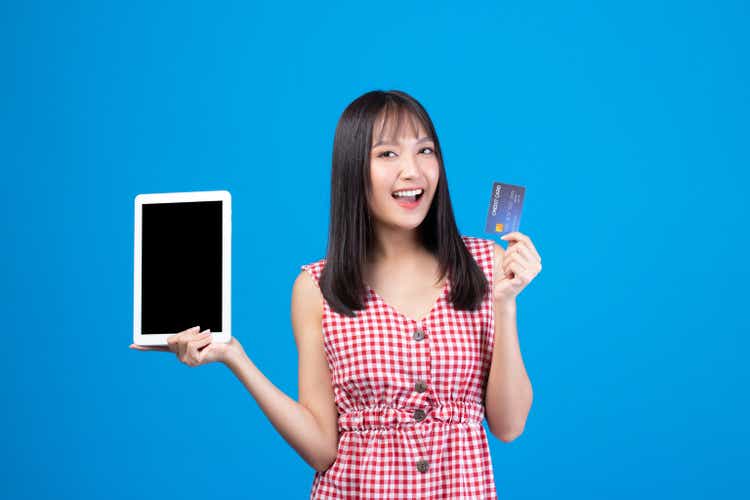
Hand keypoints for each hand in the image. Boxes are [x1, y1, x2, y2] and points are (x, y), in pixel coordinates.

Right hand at [129, 325, 243, 366]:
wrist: (231, 349)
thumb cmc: (219, 339)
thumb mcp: (201, 331)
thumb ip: (190, 330)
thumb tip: (192, 326)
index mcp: (180, 347)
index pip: (159, 346)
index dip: (145, 345)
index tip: (133, 344)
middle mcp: (180, 356)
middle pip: (171, 338)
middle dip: (187, 331)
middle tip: (201, 330)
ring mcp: (185, 360)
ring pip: (182, 339)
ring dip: (198, 334)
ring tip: (209, 336)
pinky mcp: (192, 361)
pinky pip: (191, 343)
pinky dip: (202, 338)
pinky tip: (210, 341)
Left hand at [493, 231, 541, 303]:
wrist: (502, 292)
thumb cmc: (506, 274)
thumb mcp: (510, 256)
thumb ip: (513, 244)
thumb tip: (510, 234)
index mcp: (536, 258)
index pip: (526, 239)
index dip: (513, 235)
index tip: (503, 238)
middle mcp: (538, 264)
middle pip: (518, 246)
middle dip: (507, 254)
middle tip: (507, 265)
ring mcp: (533, 272)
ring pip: (514, 255)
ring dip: (505, 264)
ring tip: (508, 272)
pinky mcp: (526, 278)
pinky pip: (512, 264)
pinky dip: (506, 270)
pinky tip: (509, 277)